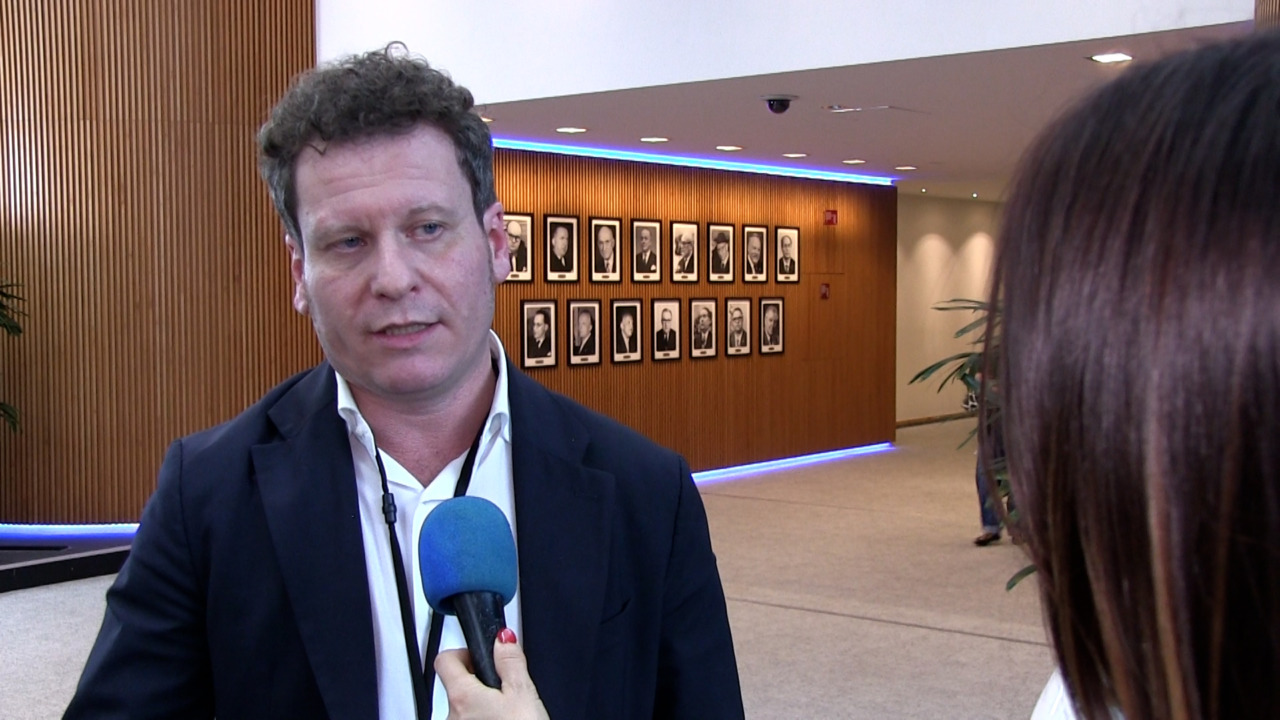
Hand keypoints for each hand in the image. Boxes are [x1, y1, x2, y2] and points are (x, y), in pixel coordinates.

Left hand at [435, 629, 549, 719]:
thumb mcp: (523, 693)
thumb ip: (510, 661)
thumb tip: (502, 639)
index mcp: (462, 696)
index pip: (445, 659)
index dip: (463, 653)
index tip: (481, 658)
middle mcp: (449, 717)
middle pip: (454, 687)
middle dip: (476, 685)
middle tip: (501, 691)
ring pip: (460, 712)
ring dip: (478, 709)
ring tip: (505, 716)